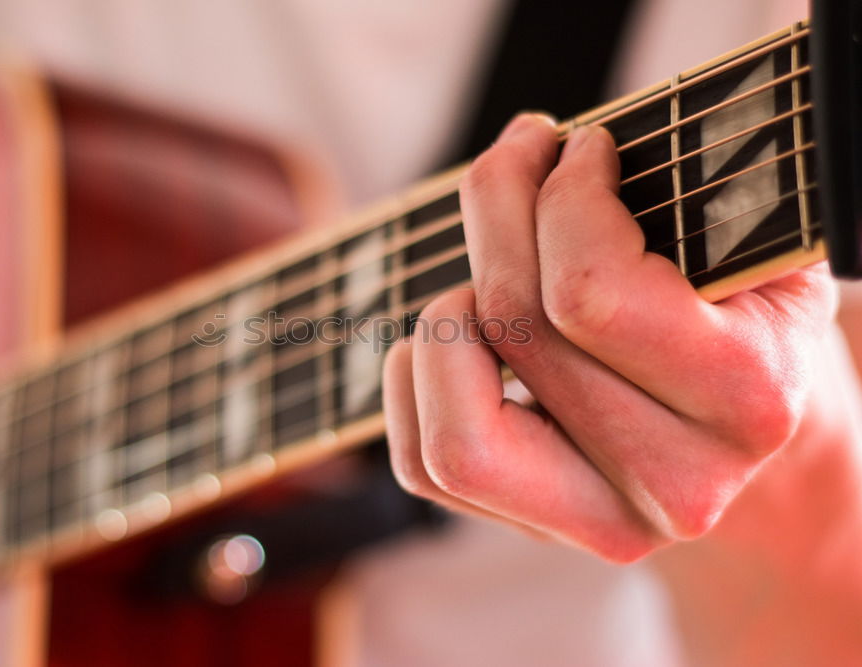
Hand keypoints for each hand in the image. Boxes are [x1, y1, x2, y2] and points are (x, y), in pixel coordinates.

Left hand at [382, 113, 837, 561]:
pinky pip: (422, 463)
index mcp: (747, 398)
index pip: (587, 293)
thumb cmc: (745, 302)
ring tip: (482, 274)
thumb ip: (684, 193)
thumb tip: (541, 149)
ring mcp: (601, 520)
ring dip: (446, 321)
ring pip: (456, 430)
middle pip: (516, 330)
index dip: (562, 193)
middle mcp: (676, 482)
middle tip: (520, 161)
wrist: (750, 415)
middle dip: (499, 213)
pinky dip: (415, 381)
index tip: (580, 147)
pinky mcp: (536, 530)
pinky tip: (458, 333)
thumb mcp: (750, 234)